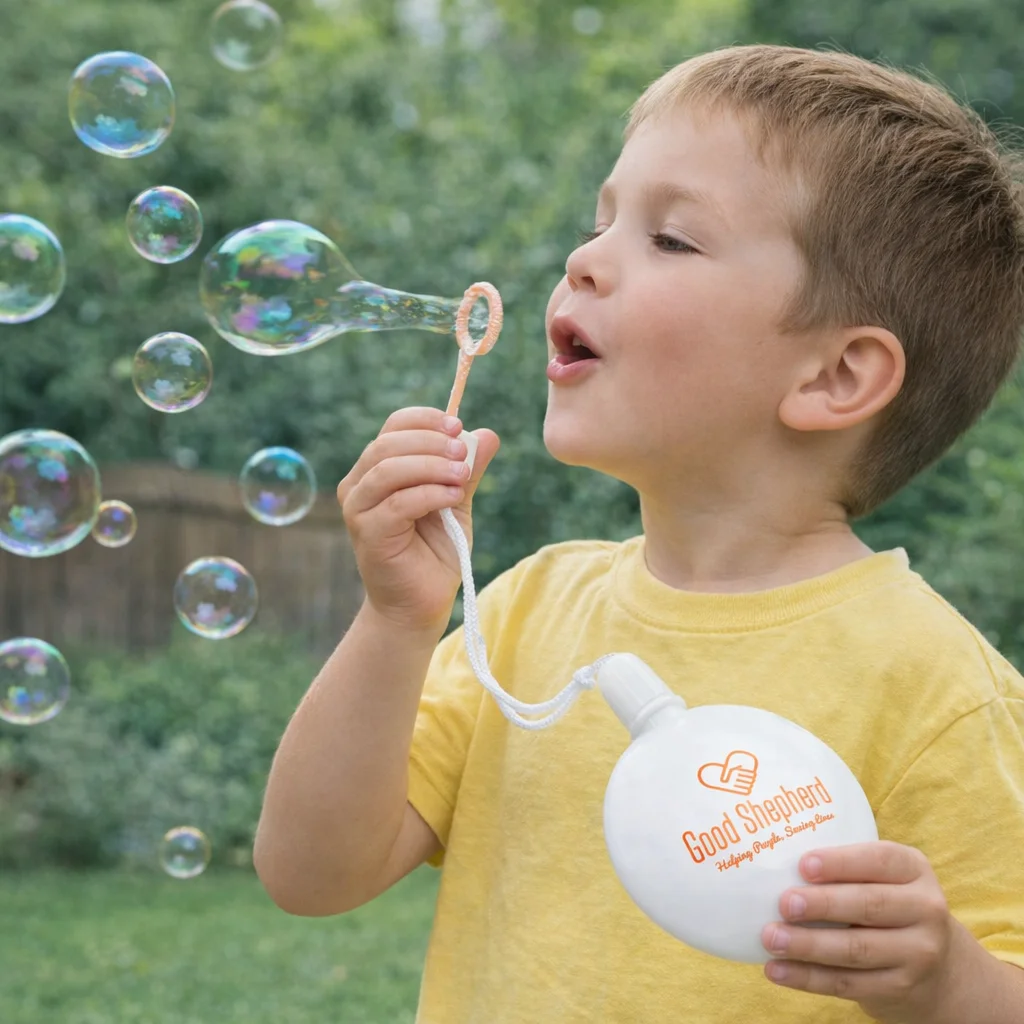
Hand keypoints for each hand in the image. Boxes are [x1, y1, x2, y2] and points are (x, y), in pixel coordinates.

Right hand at [337, 406, 499, 634]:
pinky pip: (398, 503)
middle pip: (388, 443)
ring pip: (389, 469)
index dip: (426, 420)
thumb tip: (488, 434)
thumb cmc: (435, 551)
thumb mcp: (456, 500)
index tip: (459, 427)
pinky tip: (453, 498)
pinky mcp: (369, 534)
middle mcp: (359, 485)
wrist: (421, 603)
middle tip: (464, 453)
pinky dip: (431, 494)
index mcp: (376, 469)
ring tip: (462, 476)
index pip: (393, 426)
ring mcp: (358, 510)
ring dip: (432, 466)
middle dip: (431, 442)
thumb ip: (467, 468)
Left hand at [761, 841, 960, 1022]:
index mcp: (914, 869)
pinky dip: (808, 978)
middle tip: (783, 903)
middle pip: (869, 905)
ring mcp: (918, 953)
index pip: (879, 860)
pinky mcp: (900, 988)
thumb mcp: (881, 877)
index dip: (841, 862)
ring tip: (771, 938)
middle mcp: (925, 909)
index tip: (803, 865)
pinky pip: (848, 984)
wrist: (938, 967)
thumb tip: (774, 861)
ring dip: (808, 945)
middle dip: (822, 904)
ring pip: (856, 949)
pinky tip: (777, 970)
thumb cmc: (886, 903)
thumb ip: (844, 867)